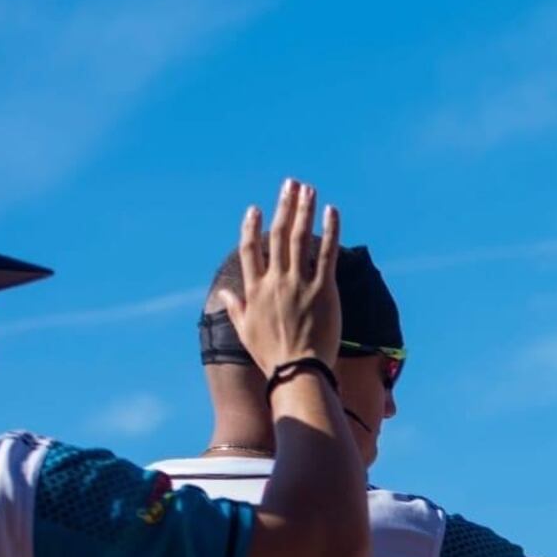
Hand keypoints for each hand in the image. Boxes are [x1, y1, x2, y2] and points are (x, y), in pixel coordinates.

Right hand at [217, 179, 341, 377]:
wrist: (297, 371)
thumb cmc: (271, 356)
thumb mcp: (245, 332)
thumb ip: (236, 308)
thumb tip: (224, 293)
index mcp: (254, 289)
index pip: (250, 250)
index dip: (251, 227)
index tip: (254, 210)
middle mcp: (274, 281)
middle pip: (278, 235)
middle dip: (283, 206)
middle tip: (290, 185)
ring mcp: (298, 284)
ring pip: (300, 237)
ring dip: (304, 210)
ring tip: (308, 189)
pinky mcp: (323, 290)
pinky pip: (326, 254)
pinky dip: (330, 230)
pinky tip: (332, 212)